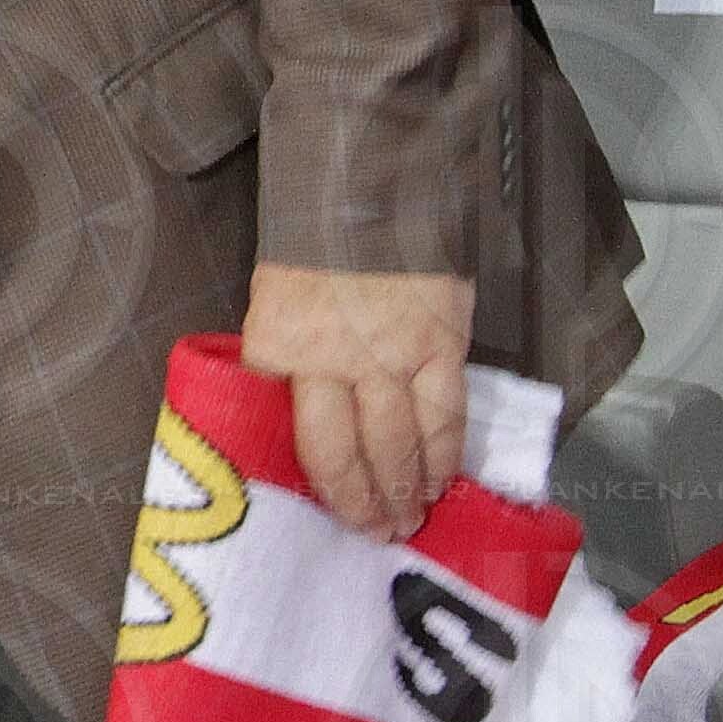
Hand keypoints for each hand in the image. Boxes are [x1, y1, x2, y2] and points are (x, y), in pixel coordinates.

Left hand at [239, 261, 476, 542]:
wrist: (365, 187)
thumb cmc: (312, 246)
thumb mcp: (276, 303)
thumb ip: (290, 360)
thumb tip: (300, 416)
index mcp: (280, 350)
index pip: (302, 440)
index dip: (326, 487)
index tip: (338, 514)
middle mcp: (333, 362)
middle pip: (352, 453)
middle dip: (367, 503)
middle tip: (381, 534)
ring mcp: (391, 355)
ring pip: (402, 443)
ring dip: (410, 488)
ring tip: (413, 517)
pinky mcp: (440, 342)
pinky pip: (446, 414)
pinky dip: (446, 453)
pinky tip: (445, 477)